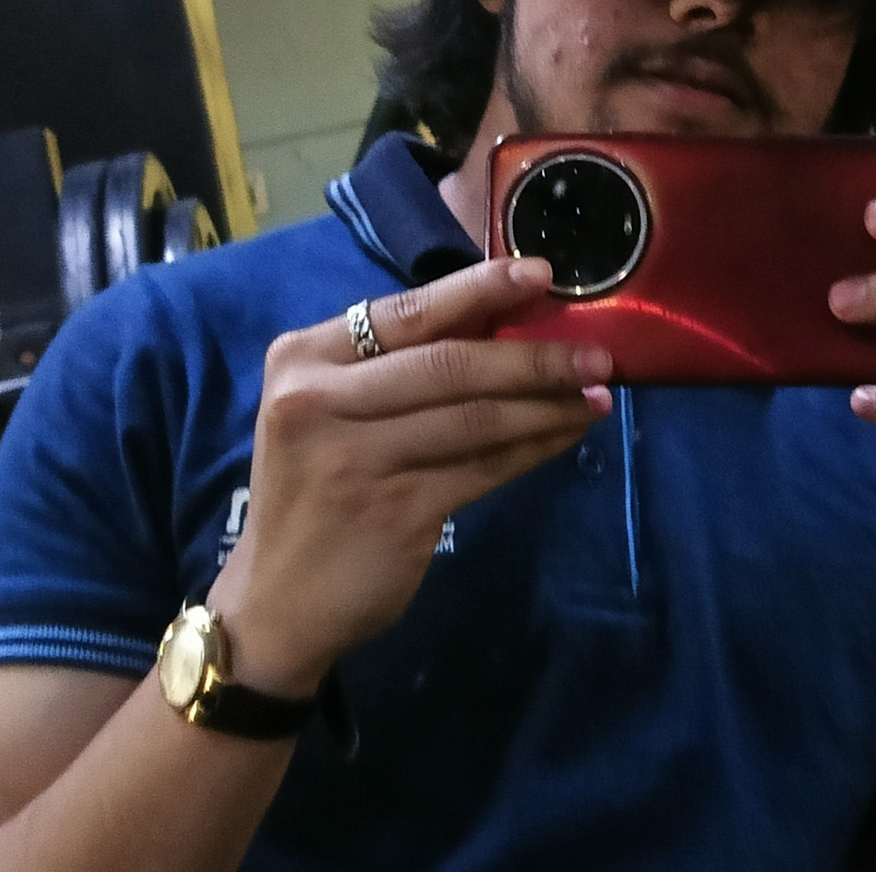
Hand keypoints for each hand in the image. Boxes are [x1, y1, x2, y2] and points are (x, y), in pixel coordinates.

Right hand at [208, 258, 610, 694]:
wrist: (275, 600)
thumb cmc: (315, 489)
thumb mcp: (328, 411)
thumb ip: (395, 367)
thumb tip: (503, 320)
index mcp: (303, 358)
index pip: (408, 312)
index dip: (481, 288)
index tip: (542, 274)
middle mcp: (319, 400)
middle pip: (450, 363)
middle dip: (533, 355)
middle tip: (599, 353)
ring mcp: (356, 458)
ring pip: (475, 416)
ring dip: (547, 403)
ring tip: (597, 393)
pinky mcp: (395, 511)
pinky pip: (484, 467)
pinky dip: (534, 446)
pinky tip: (566, 435)